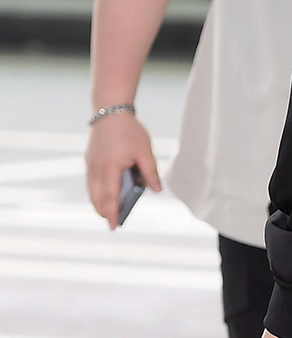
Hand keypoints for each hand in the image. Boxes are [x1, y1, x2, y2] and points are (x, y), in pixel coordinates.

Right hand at [85, 111, 161, 228]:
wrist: (110, 111)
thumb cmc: (129, 131)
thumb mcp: (145, 151)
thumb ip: (150, 172)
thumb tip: (156, 190)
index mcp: (110, 168)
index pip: (110, 196)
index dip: (112, 213)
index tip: (113, 226)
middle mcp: (96, 168)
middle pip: (97, 197)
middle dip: (104, 212)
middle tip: (112, 224)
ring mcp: (90, 164)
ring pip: (92, 190)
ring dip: (99, 203)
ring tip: (108, 213)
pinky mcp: (89, 160)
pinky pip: (91, 182)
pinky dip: (96, 192)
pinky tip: (104, 196)